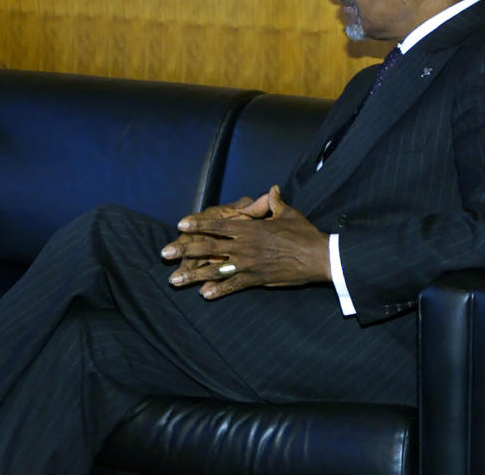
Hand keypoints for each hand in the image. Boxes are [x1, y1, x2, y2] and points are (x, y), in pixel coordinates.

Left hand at [164, 185, 330, 299]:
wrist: (320, 256)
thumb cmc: (304, 233)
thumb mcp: (287, 214)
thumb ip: (274, 203)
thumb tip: (271, 189)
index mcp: (249, 228)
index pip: (217, 224)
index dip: (198, 224)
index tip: (180, 225)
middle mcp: (244, 245)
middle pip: (208, 247)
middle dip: (184, 250)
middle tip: (164, 253)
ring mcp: (248, 263)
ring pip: (215, 269)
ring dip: (193, 275)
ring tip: (174, 280)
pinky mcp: (257, 279)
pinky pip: (234, 286)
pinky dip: (219, 290)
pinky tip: (204, 295)